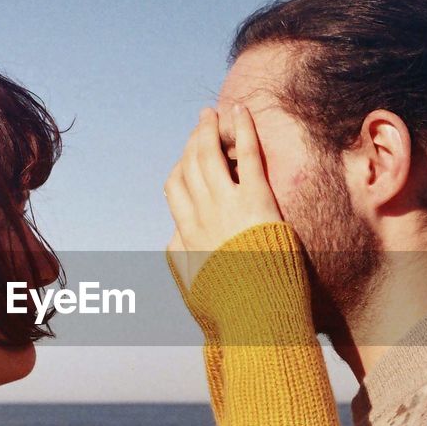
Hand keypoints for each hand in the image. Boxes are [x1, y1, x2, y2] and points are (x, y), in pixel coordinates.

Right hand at [165, 104, 281, 290]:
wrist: (254, 314)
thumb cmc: (229, 307)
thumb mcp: (193, 288)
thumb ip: (180, 261)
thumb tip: (170, 242)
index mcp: (187, 233)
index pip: (175, 188)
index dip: (180, 167)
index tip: (187, 158)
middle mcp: (202, 214)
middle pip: (189, 165)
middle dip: (194, 141)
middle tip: (202, 124)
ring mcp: (227, 204)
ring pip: (211, 155)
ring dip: (211, 129)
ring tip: (214, 113)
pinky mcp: (256, 200)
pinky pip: (247, 155)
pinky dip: (243, 129)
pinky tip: (242, 111)